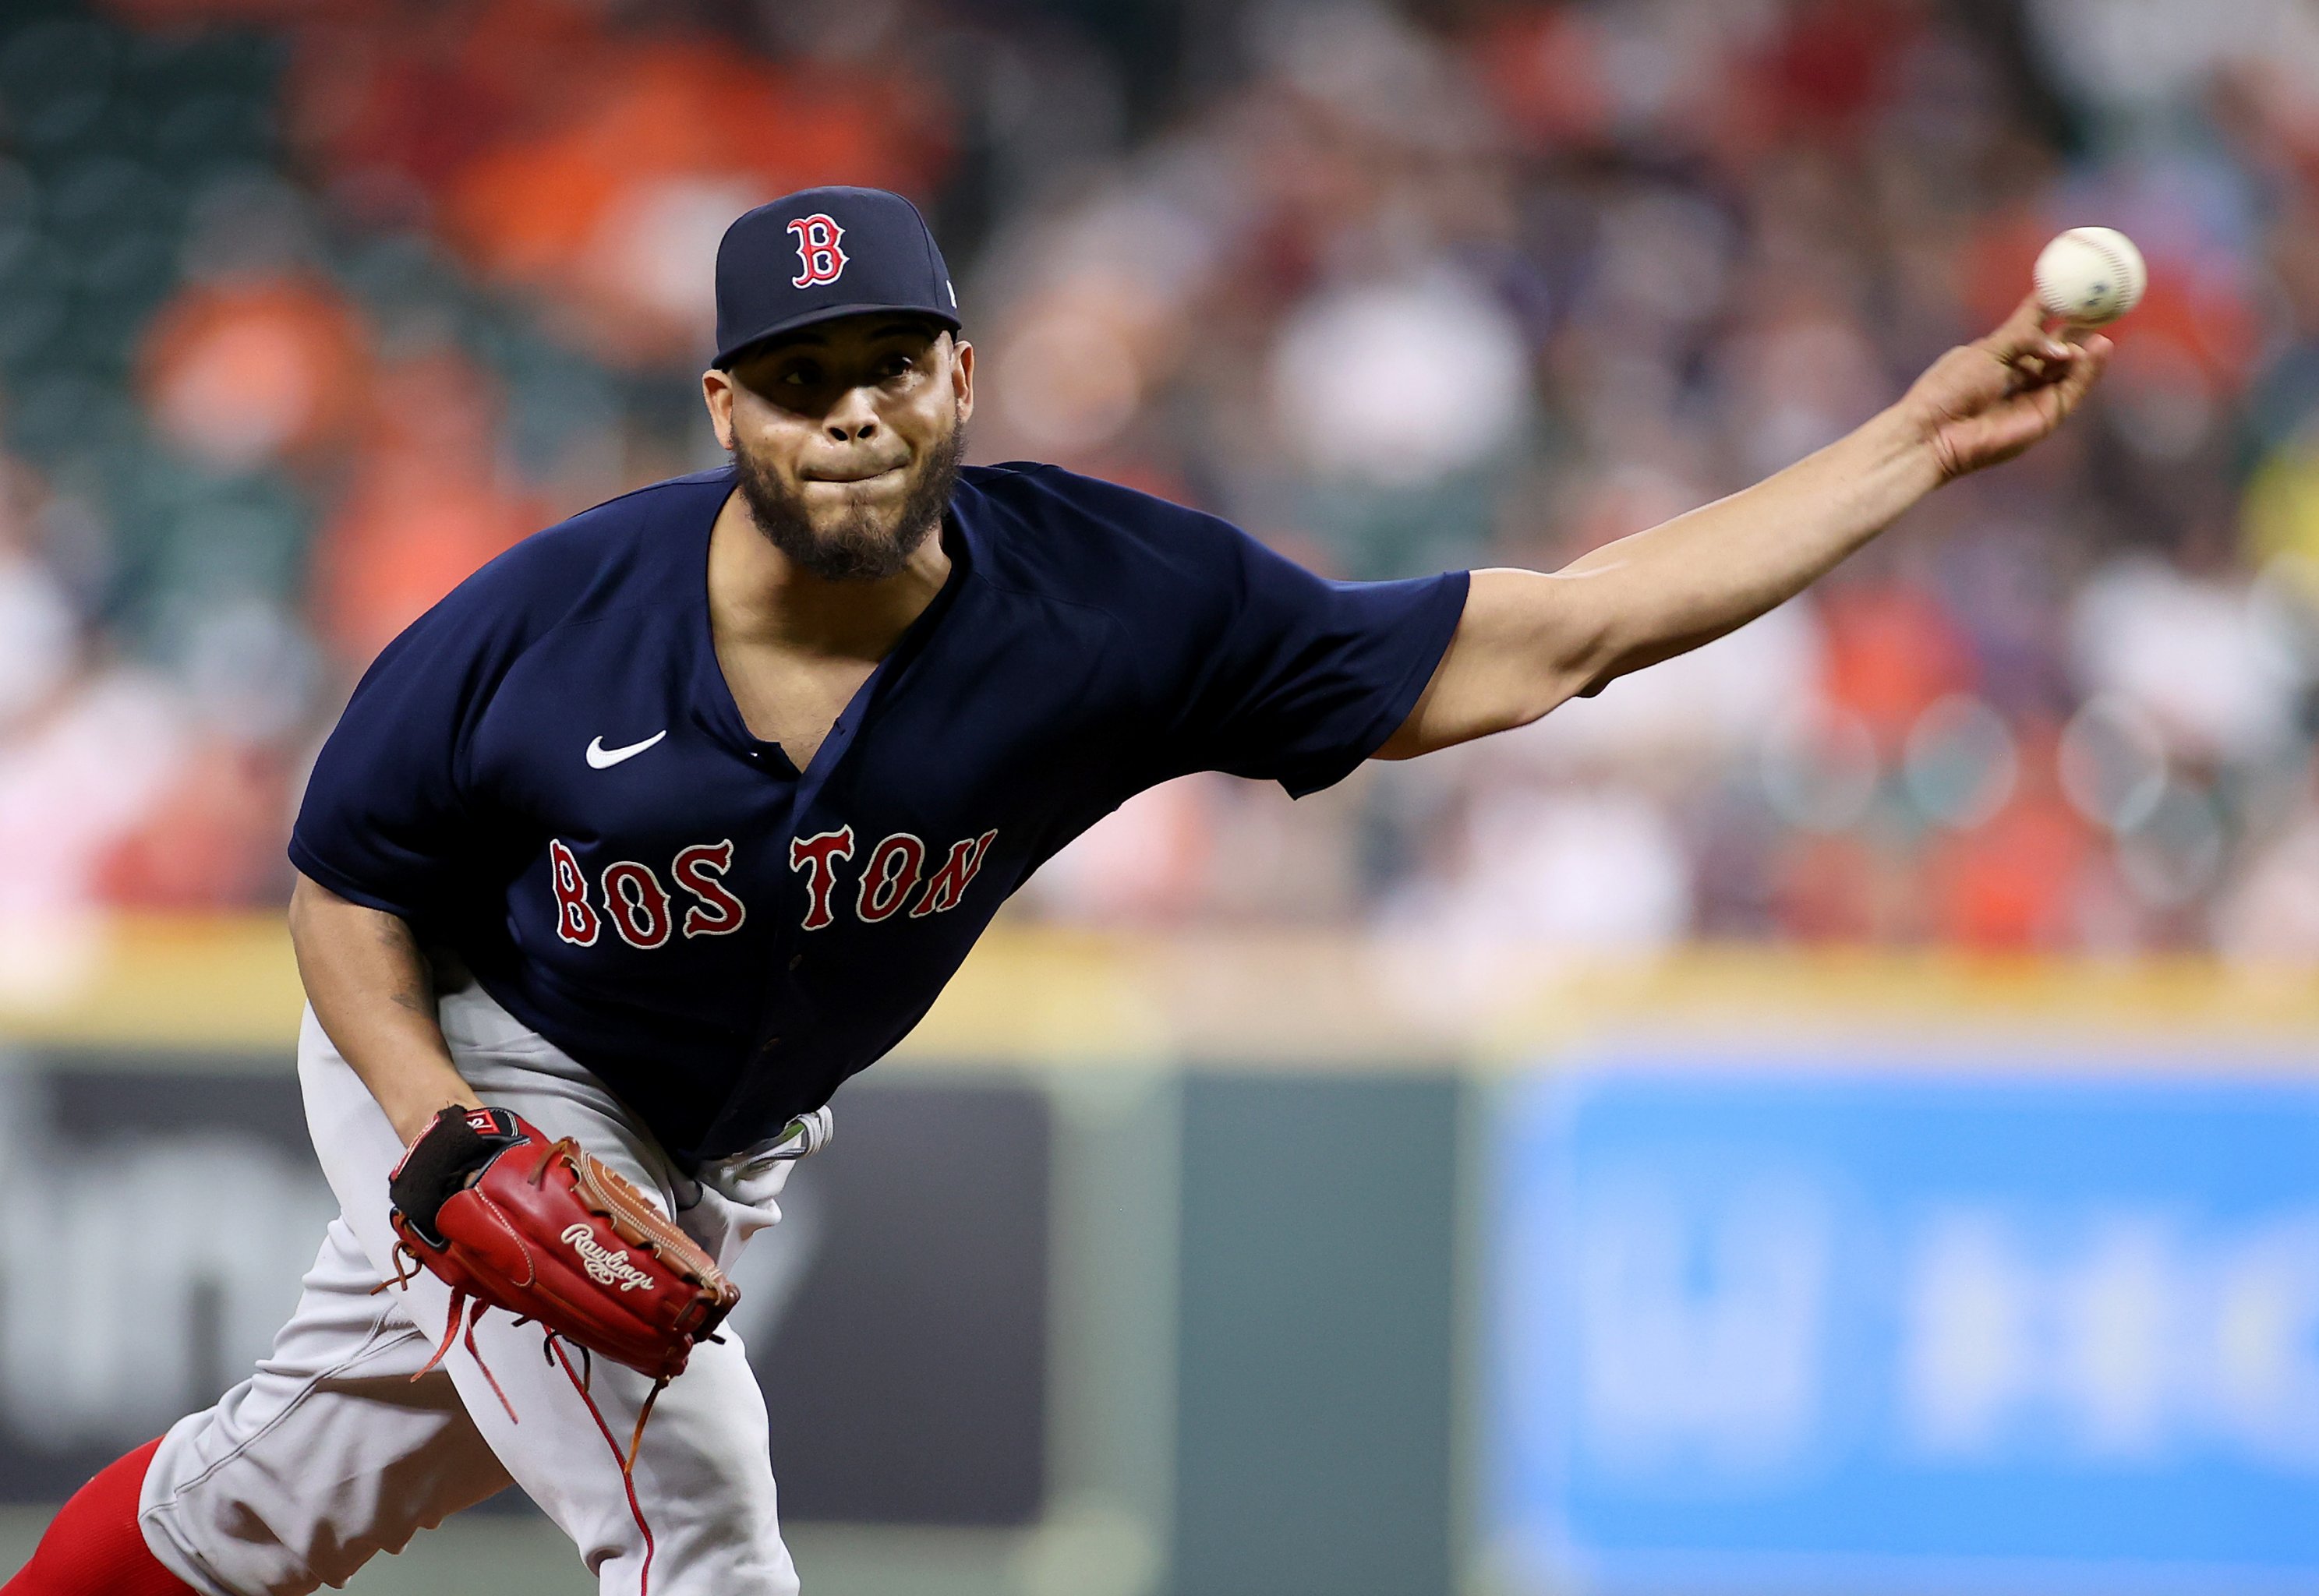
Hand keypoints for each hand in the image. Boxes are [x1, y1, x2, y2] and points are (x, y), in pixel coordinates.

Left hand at [1901, 293, 2112, 481]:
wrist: (1932, 433)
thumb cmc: (1949, 389)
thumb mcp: (1987, 351)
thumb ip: (2024, 337)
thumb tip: (2060, 343)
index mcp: (1997, 356)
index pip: (2031, 327)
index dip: (2051, 307)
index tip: (2072, 285)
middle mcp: (2017, 377)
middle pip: (2057, 351)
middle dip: (2080, 330)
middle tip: (2102, 307)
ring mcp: (2032, 399)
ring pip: (2069, 371)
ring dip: (2086, 351)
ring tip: (2101, 331)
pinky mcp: (2043, 418)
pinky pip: (2072, 391)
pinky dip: (2087, 371)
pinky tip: (2099, 349)